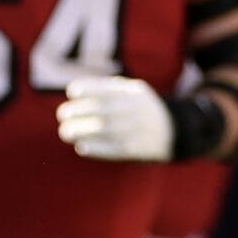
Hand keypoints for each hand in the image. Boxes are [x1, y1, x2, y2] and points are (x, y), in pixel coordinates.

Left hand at [57, 76, 174, 161]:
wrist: (175, 131)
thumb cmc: (143, 109)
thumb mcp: (134, 91)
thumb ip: (109, 89)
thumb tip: (75, 91)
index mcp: (133, 94)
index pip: (108, 89)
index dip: (88, 89)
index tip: (72, 92)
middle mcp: (134, 111)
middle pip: (103, 109)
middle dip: (78, 111)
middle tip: (62, 115)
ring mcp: (135, 130)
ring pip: (105, 129)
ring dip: (81, 131)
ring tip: (65, 132)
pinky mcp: (135, 149)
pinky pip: (114, 149)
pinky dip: (97, 148)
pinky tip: (81, 147)